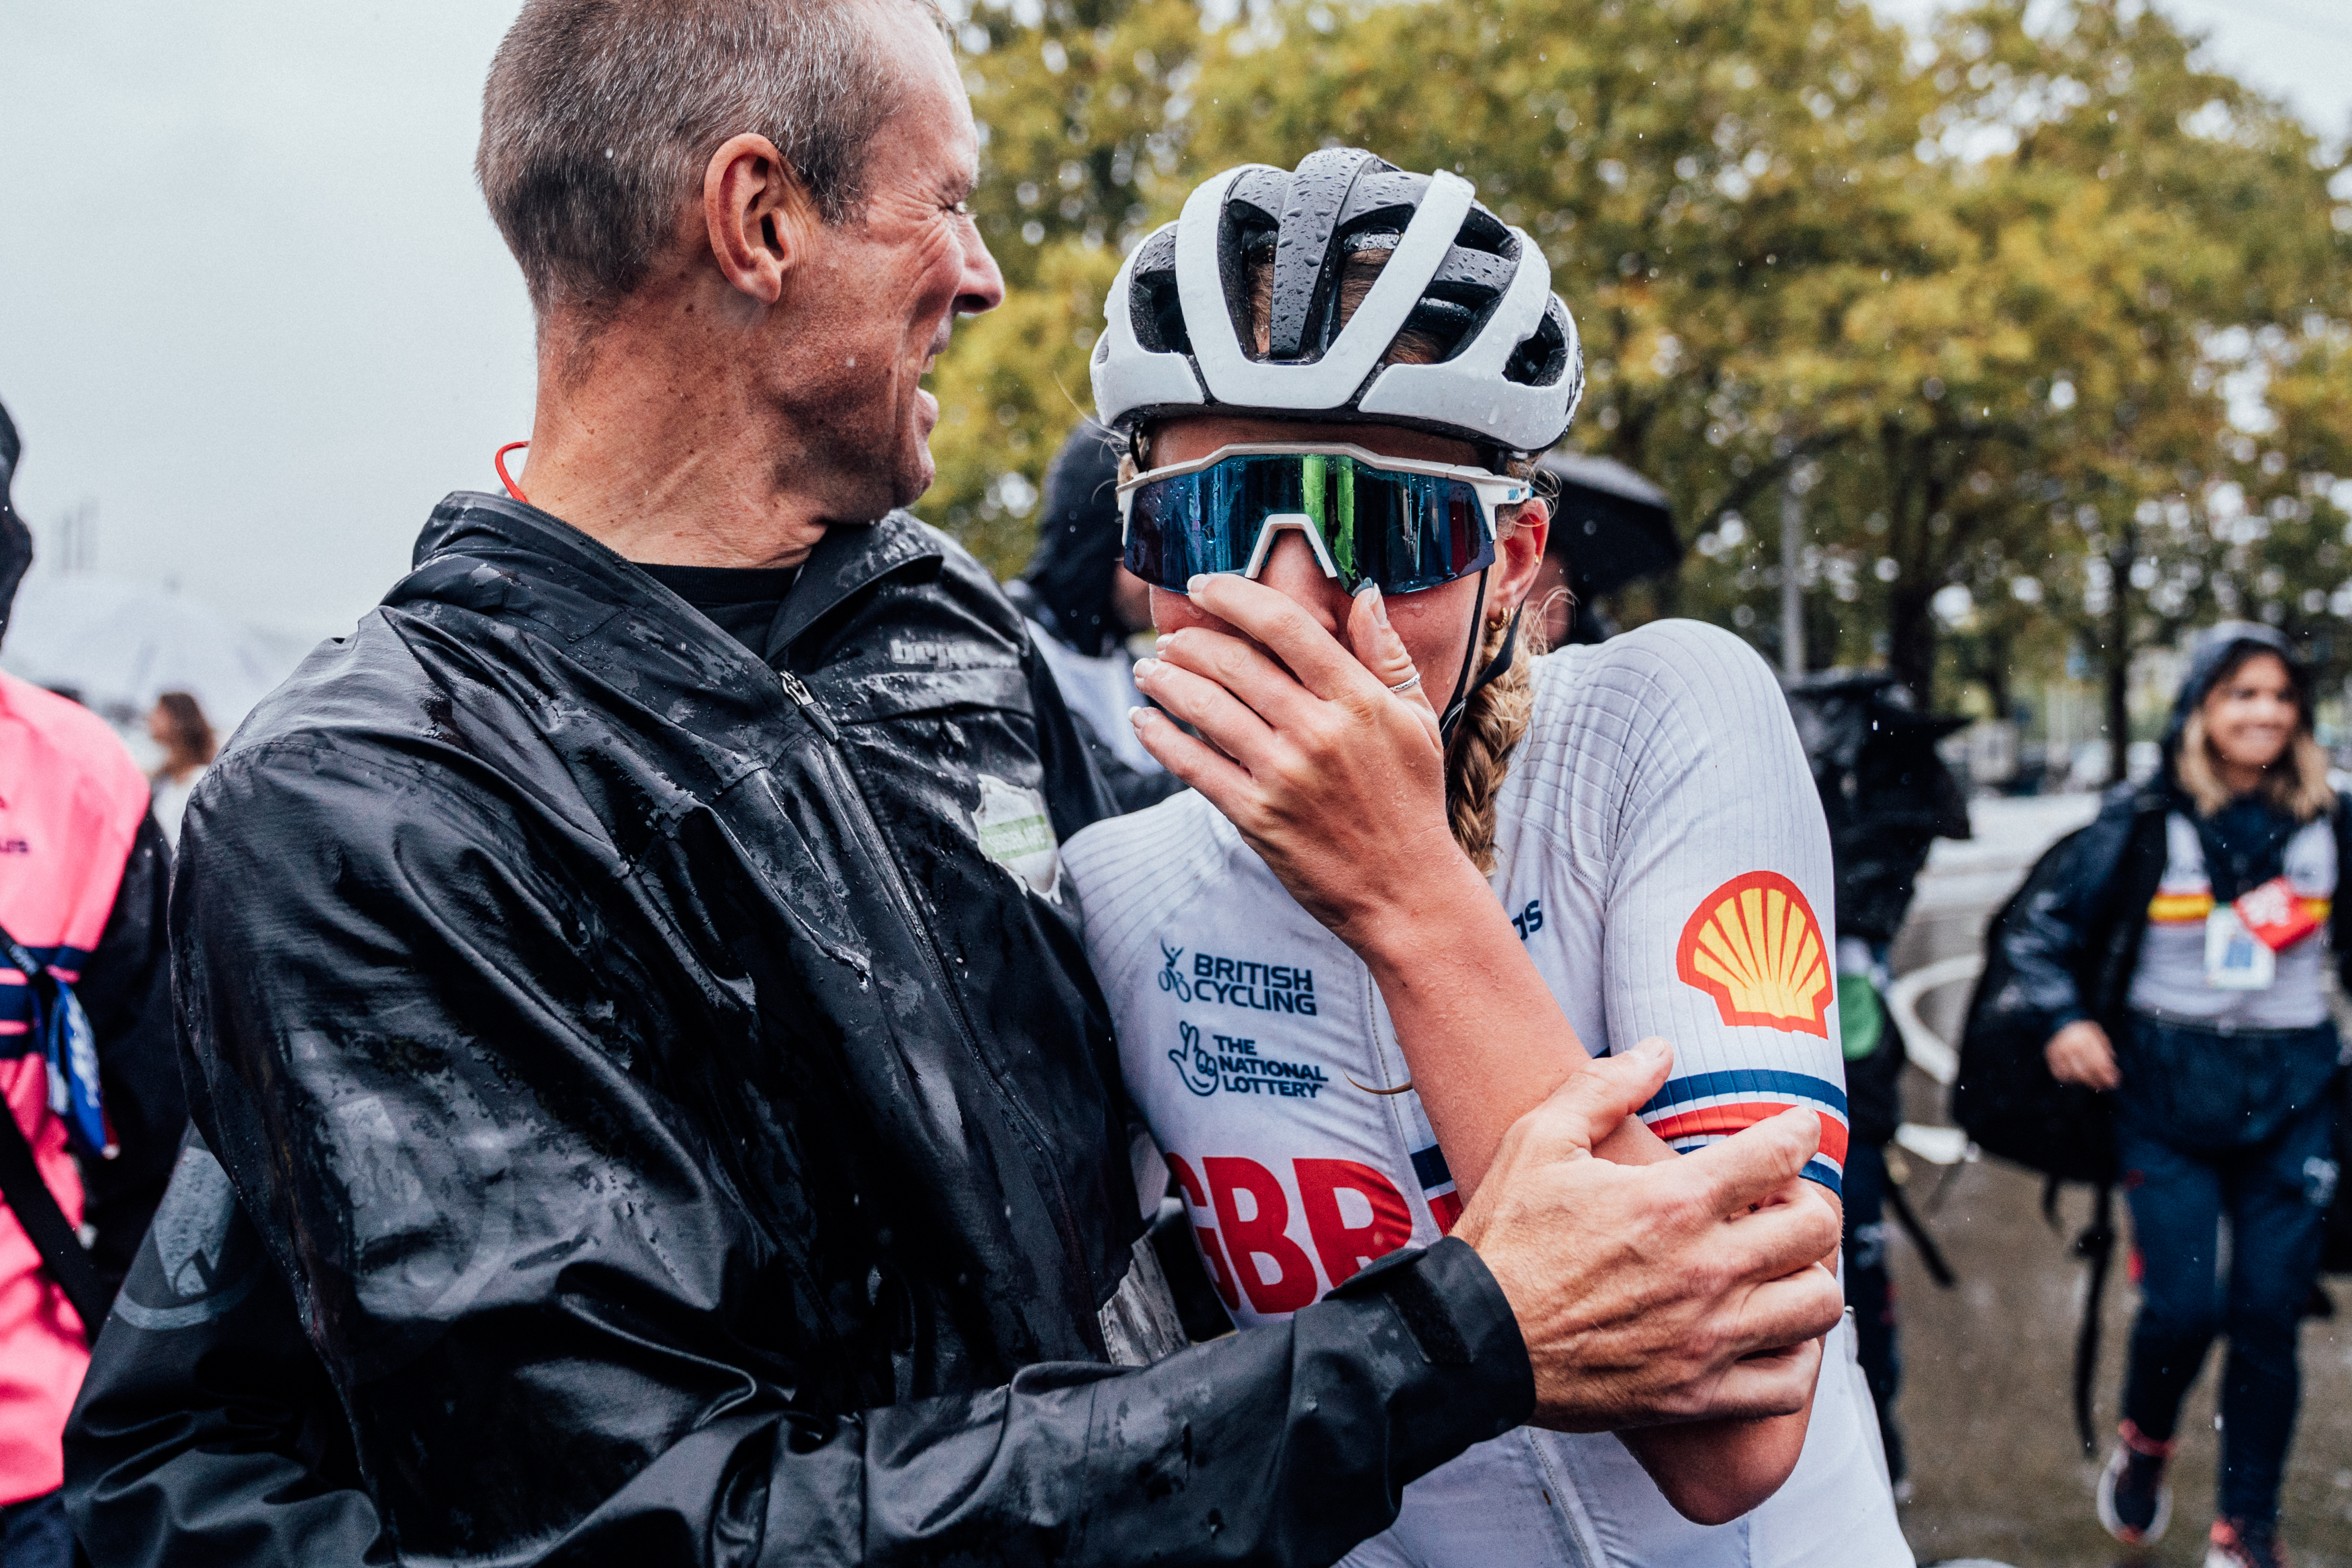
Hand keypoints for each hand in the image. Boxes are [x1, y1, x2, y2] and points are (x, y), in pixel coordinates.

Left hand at [1129, 574, 1458, 950]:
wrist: (1405, 891)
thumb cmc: (1411, 802)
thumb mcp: (1415, 722)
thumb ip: (1387, 656)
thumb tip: (1366, 595)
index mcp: (1357, 701)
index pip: (1285, 626)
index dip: (1236, 596)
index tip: (1206, 586)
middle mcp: (1316, 732)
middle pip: (1235, 662)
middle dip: (1190, 642)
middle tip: (1171, 638)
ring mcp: (1282, 776)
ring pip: (1205, 708)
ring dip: (1164, 681)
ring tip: (1148, 669)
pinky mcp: (1255, 817)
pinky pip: (1193, 766)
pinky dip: (1159, 737)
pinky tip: (1142, 720)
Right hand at [1452, 1042, 1844, 1431]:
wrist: (1471, 1341)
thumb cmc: (1504, 1238)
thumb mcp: (1538, 1140)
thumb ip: (1604, 1086)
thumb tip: (1659, 1049)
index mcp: (1672, 1202)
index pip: (1780, 1154)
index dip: (1799, 1132)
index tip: (1796, 1130)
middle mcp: (1705, 1270)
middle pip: (1817, 1229)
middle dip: (1808, 1203)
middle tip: (1779, 1202)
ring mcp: (1707, 1338)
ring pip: (1818, 1305)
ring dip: (1809, 1278)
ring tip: (1779, 1268)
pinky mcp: (1698, 1394)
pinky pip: (1790, 1383)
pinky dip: (1796, 1358)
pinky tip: (1771, 1334)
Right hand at [2045, 1019, 2118, 1089]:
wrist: (2058, 1020)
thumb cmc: (2082, 1029)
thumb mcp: (2097, 1033)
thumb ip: (2105, 1047)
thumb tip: (2112, 1064)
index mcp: (2085, 1038)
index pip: (2098, 1061)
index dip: (2106, 1074)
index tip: (2114, 1082)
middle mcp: (2071, 1045)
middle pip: (2086, 1071)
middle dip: (2097, 1081)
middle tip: (2105, 1087)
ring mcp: (2059, 1051)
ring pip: (2073, 1074)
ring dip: (2085, 1082)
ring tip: (2094, 1084)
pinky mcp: (2050, 1056)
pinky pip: (2060, 1073)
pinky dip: (2069, 1079)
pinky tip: (2077, 1079)